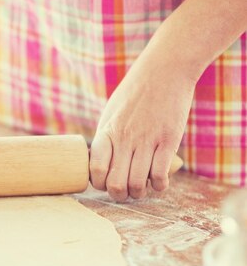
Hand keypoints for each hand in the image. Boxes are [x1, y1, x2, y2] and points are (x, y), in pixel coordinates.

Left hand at [89, 54, 195, 201]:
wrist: (165, 70)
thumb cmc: (135, 93)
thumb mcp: (111, 113)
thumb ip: (107, 138)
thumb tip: (100, 163)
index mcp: (106, 132)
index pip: (95, 170)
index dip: (99, 184)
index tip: (105, 183)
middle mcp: (124, 139)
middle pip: (116, 184)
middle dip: (119, 195)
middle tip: (125, 191)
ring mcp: (147, 141)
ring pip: (138, 184)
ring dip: (140, 192)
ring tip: (142, 188)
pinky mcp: (169, 141)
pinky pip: (160, 175)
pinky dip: (159, 185)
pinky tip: (159, 181)